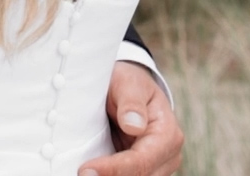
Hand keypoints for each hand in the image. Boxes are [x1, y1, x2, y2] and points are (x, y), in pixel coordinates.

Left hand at [79, 61, 181, 175]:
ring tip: (85, 172)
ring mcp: (156, 166)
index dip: (113, 169)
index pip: (141, 161)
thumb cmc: (130, 84)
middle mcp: (167, 156)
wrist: (130, 89)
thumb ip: (131, 102)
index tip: (85, 170)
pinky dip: (108, 175)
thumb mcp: (129, 83)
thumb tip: (134, 126)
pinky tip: (91, 172)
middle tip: (81, 173)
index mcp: (167, 134)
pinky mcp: (143, 170)